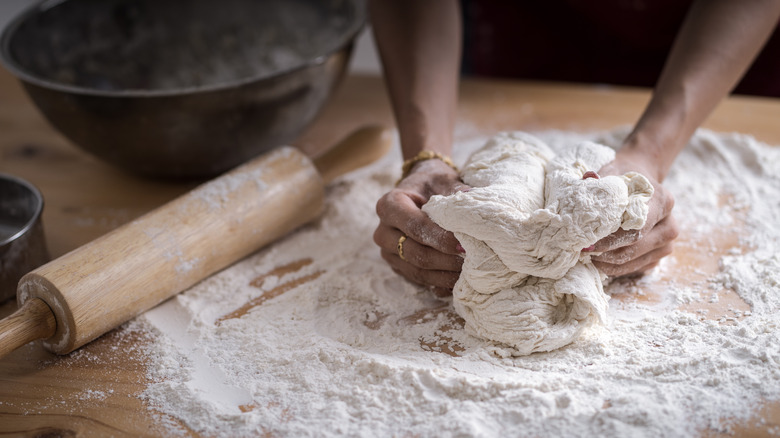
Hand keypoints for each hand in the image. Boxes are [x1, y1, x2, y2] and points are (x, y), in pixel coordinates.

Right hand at [373, 159, 468, 295]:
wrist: (421, 190)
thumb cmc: (433, 183)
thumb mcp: (443, 180)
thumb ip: (457, 190)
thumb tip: (474, 198)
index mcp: (389, 205)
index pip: (415, 226)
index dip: (440, 238)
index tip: (463, 245)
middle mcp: (383, 231)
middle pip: (415, 252)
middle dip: (445, 260)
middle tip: (471, 262)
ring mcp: (388, 251)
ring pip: (417, 270)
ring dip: (444, 275)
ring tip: (469, 273)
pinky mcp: (398, 265)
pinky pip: (419, 279)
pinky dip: (440, 282)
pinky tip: (459, 281)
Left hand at [589, 151, 679, 276]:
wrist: (640, 184)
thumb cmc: (622, 179)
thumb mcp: (611, 174)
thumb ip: (599, 181)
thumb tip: (586, 181)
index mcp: (662, 201)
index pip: (636, 228)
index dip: (610, 240)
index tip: (587, 244)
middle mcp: (670, 225)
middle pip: (636, 248)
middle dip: (606, 254)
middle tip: (582, 253)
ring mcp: (667, 243)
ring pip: (635, 262)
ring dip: (608, 263)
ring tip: (586, 257)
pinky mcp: (659, 256)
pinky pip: (635, 268)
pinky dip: (615, 267)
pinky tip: (598, 261)